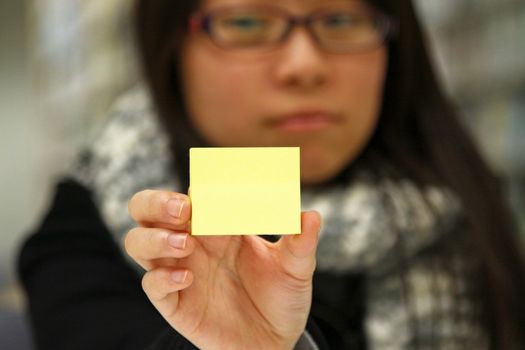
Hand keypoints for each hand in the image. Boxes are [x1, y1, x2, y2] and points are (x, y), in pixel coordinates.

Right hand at [125, 190, 320, 349]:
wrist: (275, 342)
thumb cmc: (282, 298)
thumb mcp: (296, 268)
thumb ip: (301, 242)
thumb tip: (310, 214)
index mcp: (219, 226)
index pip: (195, 193)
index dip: (199, 185)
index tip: (213, 186)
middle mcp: (193, 243)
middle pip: (148, 210)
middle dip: (156, 202)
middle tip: (183, 208)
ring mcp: (180, 271)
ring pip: (138, 242)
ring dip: (154, 237)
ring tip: (185, 242)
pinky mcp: (175, 303)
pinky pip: (151, 285)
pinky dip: (162, 278)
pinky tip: (188, 278)